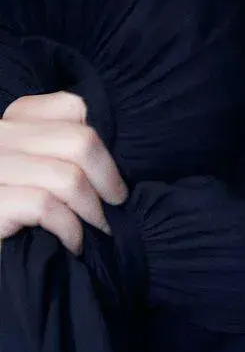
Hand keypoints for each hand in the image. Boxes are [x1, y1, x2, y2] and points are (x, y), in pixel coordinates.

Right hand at [0, 92, 126, 252]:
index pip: (74, 107)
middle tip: (114, 208)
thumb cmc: (20, 217)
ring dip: (92, 211)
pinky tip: (73, 244)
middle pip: (79, 141)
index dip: (104, 146)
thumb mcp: (40, 174)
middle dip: (108, 180)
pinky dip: (71, 230)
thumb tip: (124, 158)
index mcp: (13, 123)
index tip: (110, 179)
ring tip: (95, 231)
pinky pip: (45, 206)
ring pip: (67, 177)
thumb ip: (67, 155)